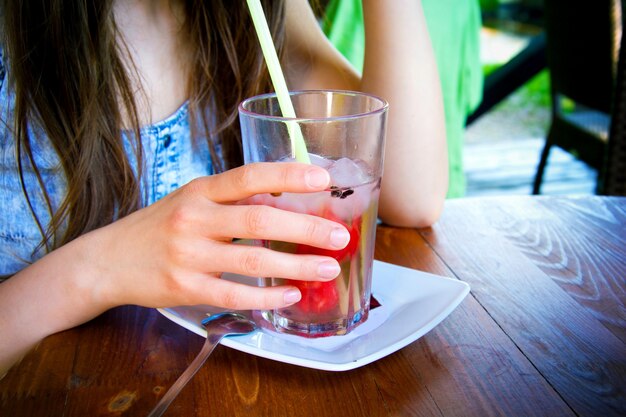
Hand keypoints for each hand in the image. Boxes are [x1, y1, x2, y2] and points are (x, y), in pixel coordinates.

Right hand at [81, 162, 350, 311]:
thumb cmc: (159, 227)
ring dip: (295, 266)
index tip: (322, 179)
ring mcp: (188, 255)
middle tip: (339, 236)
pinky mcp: (185, 288)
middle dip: (305, 228)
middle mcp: (194, 219)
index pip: (249, 176)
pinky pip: (234, 294)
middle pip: (258, 221)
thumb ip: (231, 200)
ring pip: (252, 262)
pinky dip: (267, 297)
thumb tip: (286, 198)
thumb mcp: (191, 201)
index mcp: (200, 191)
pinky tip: (290, 295)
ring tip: (327, 268)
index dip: (287, 175)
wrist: (108, 260)